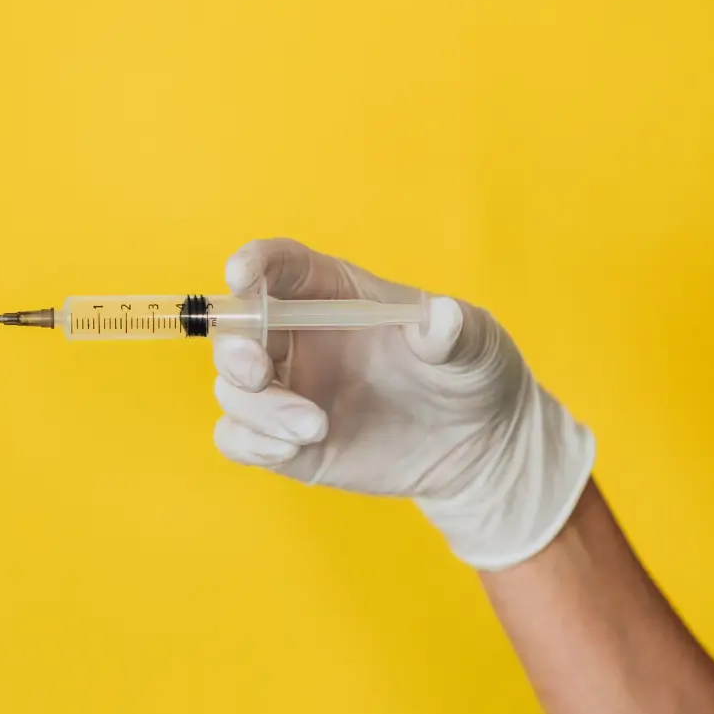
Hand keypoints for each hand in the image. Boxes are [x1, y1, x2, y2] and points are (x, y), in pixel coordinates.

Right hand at [212, 238, 594, 569]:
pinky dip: (250, 442)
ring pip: (233, 388)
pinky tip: (292, 449)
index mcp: (334, 294)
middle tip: (259, 371)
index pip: (281, 266)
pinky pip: (239, 438)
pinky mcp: (287, 440)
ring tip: (314, 428)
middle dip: (234, 347)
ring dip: (257, 408)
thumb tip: (442, 317)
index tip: (241, 276)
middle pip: (237, 328)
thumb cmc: (471, 374)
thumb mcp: (475, 344)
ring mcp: (290, 390)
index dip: (254, 264)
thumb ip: (453, 331)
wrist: (479, 446)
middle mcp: (300, 337)